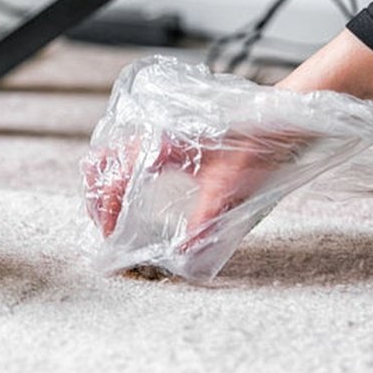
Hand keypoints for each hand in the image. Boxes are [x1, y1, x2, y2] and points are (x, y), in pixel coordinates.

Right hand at [83, 128, 308, 244]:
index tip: (111, 235)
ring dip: (102, 183)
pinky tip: (129, 193)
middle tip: (103, 227)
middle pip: (100, 163)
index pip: (115, 178)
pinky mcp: (167, 135)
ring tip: (109, 212)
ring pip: (110, 154)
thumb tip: (182, 254)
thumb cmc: (256, 146)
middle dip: (95, 197)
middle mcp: (152, 133)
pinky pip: (126, 151)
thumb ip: (204, 221)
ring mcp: (157, 131)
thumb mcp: (230, 189)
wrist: (277, 118)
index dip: (107, 210)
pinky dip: (117, 173)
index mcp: (160, 144)